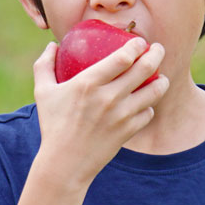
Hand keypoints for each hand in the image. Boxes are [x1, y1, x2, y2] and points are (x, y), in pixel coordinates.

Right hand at [32, 38, 169, 190]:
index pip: (122, 57)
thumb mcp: (42, 92)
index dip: (136, 46)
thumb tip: (52, 45)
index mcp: (88, 83)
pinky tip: (146, 102)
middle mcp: (108, 97)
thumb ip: (44, 64)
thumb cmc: (52, 125)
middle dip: (156, 54)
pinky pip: (148, 113)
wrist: (64, 164)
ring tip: (161, 76)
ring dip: (161, 80)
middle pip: (144, 68)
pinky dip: (149, 106)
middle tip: (158, 49)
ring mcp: (121, 115)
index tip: (139, 41)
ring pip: (154, 92)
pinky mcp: (128, 131)